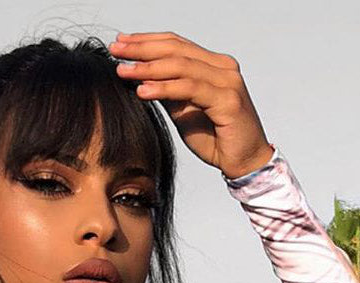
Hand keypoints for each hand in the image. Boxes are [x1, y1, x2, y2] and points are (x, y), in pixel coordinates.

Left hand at [109, 30, 273, 179]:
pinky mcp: (228, 101)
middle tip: (115, 50)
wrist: (244, 164)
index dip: (147, 41)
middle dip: (142, 49)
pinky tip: (143, 91)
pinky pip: (190, 89)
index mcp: (214, 65)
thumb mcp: (184, 112)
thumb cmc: (216, 140)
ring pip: (181, 66)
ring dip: (148, 68)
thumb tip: (141, 76)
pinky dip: (164, 88)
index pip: (176, 44)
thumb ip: (168, 92)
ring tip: (123, 72)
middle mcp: (223, 68)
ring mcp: (228, 82)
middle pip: (176, 50)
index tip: (121, 44)